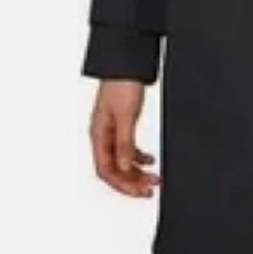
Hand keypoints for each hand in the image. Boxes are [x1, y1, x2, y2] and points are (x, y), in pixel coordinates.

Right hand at [89, 79, 160, 197]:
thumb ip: (124, 143)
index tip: (141, 191)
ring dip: (137, 171)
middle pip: (114, 169)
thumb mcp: (126, 116)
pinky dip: (138, 157)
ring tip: (154, 177)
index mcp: (98, 135)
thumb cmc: (121, 83)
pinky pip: (127, 148)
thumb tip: (123, 168)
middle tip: (151, 188)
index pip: (107, 171)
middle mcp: (102, 135)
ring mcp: (112, 130)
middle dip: (132, 181)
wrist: (126, 62)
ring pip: (121, 160)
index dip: (123, 184)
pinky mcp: (122, 123)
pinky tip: (150, 159)